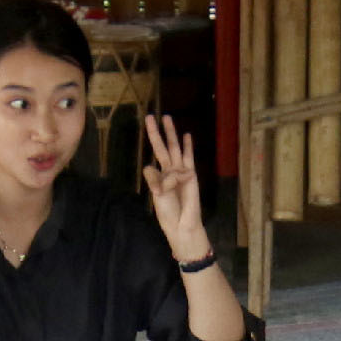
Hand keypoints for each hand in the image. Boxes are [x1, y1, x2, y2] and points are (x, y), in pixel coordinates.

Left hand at [140, 116, 212, 260]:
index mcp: (158, 178)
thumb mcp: (158, 196)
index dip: (152, 176)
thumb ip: (157, 180)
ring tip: (167, 117)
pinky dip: (187, 146)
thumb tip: (157, 168)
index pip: (151, 165)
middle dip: (156, 132)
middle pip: (162, 147)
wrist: (182, 223)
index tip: (158, 188)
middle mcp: (169, 171)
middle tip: (149, 116)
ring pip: (174, 148)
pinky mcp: (191, 174)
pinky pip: (189, 157)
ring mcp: (180, 171)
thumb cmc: (169, 213)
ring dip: (171, 133)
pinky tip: (187, 135)